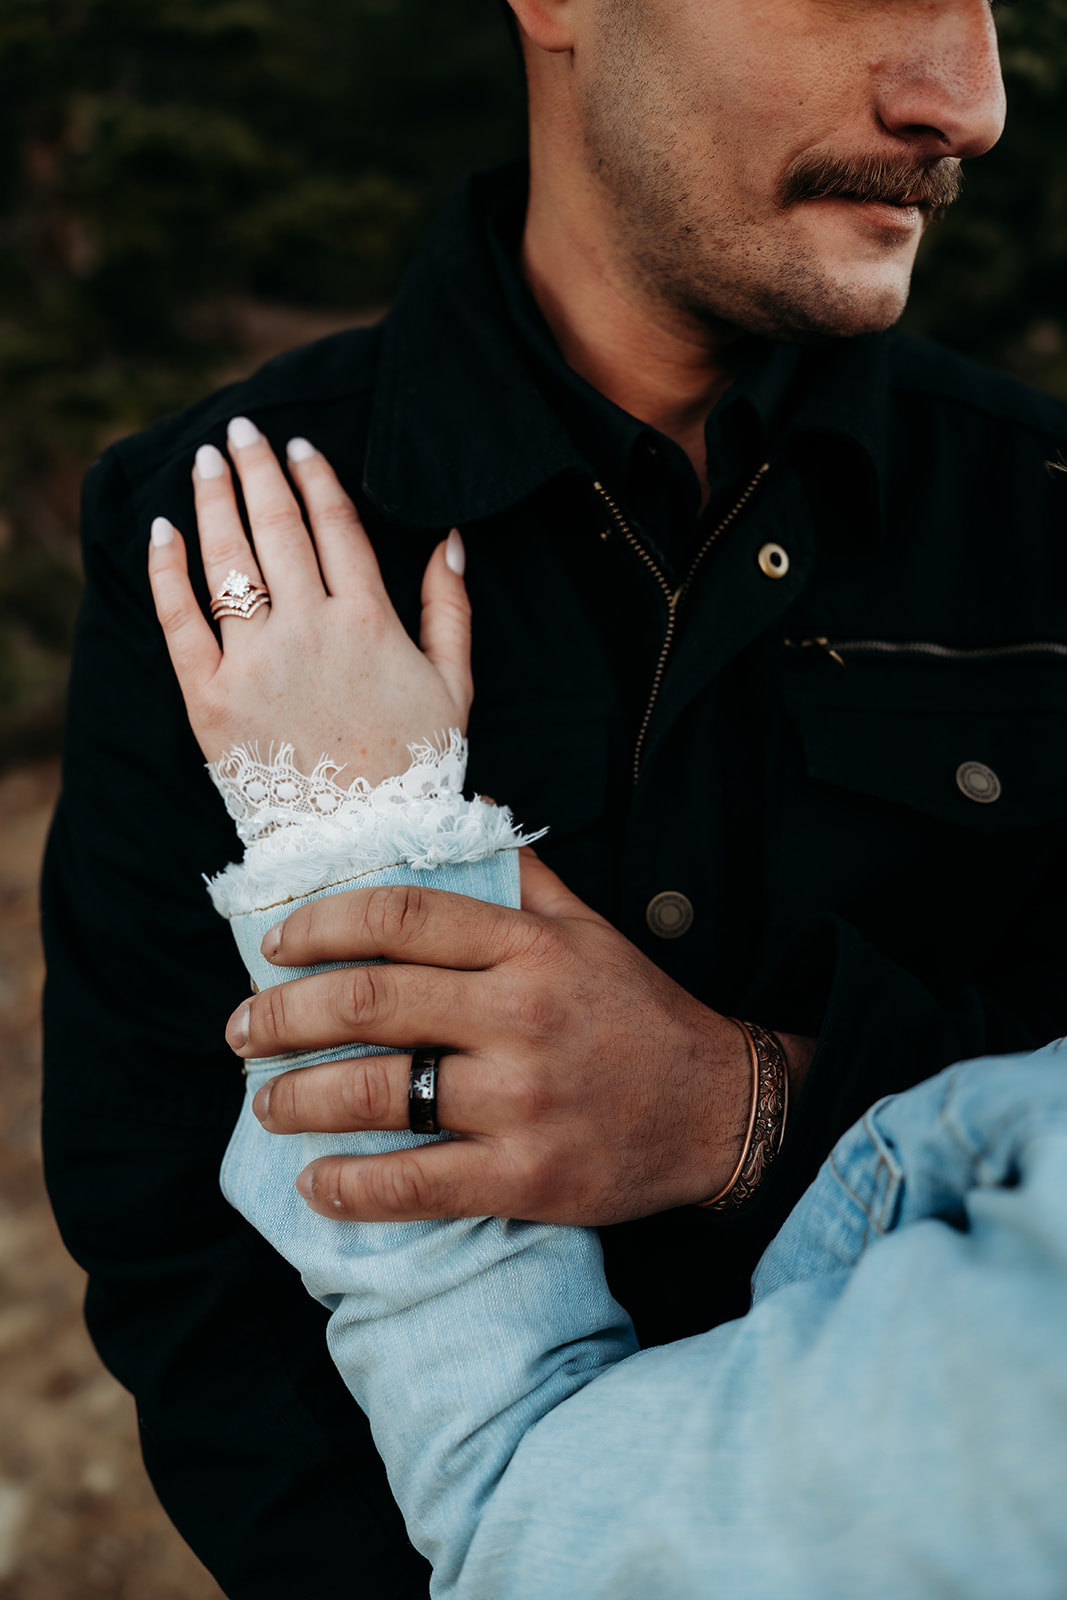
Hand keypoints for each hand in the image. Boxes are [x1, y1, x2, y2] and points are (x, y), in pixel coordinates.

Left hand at [147, 418, 470, 782]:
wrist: (364, 844)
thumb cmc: (415, 768)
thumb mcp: (454, 686)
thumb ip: (450, 607)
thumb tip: (451, 538)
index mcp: (368, 621)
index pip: (335, 526)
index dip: (315, 477)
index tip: (298, 446)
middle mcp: (308, 630)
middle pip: (277, 528)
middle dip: (258, 471)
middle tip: (242, 432)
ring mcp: (254, 662)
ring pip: (228, 561)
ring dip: (215, 502)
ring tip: (209, 461)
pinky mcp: (208, 698)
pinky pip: (179, 621)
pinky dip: (167, 571)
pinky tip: (163, 532)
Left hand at [224, 850, 783, 1225]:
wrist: (720, 1109)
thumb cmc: (640, 1013)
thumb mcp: (589, 928)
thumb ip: (521, 877)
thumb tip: (461, 821)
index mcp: (529, 946)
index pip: (400, 914)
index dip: (320, 925)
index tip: (275, 948)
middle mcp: (521, 1014)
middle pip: (370, 1001)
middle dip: (283, 1016)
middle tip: (242, 1031)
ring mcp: (523, 1099)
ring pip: (378, 1090)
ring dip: (299, 1098)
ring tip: (266, 1102)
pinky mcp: (529, 1176)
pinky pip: (415, 1182)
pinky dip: (351, 1187)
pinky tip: (316, 1183)